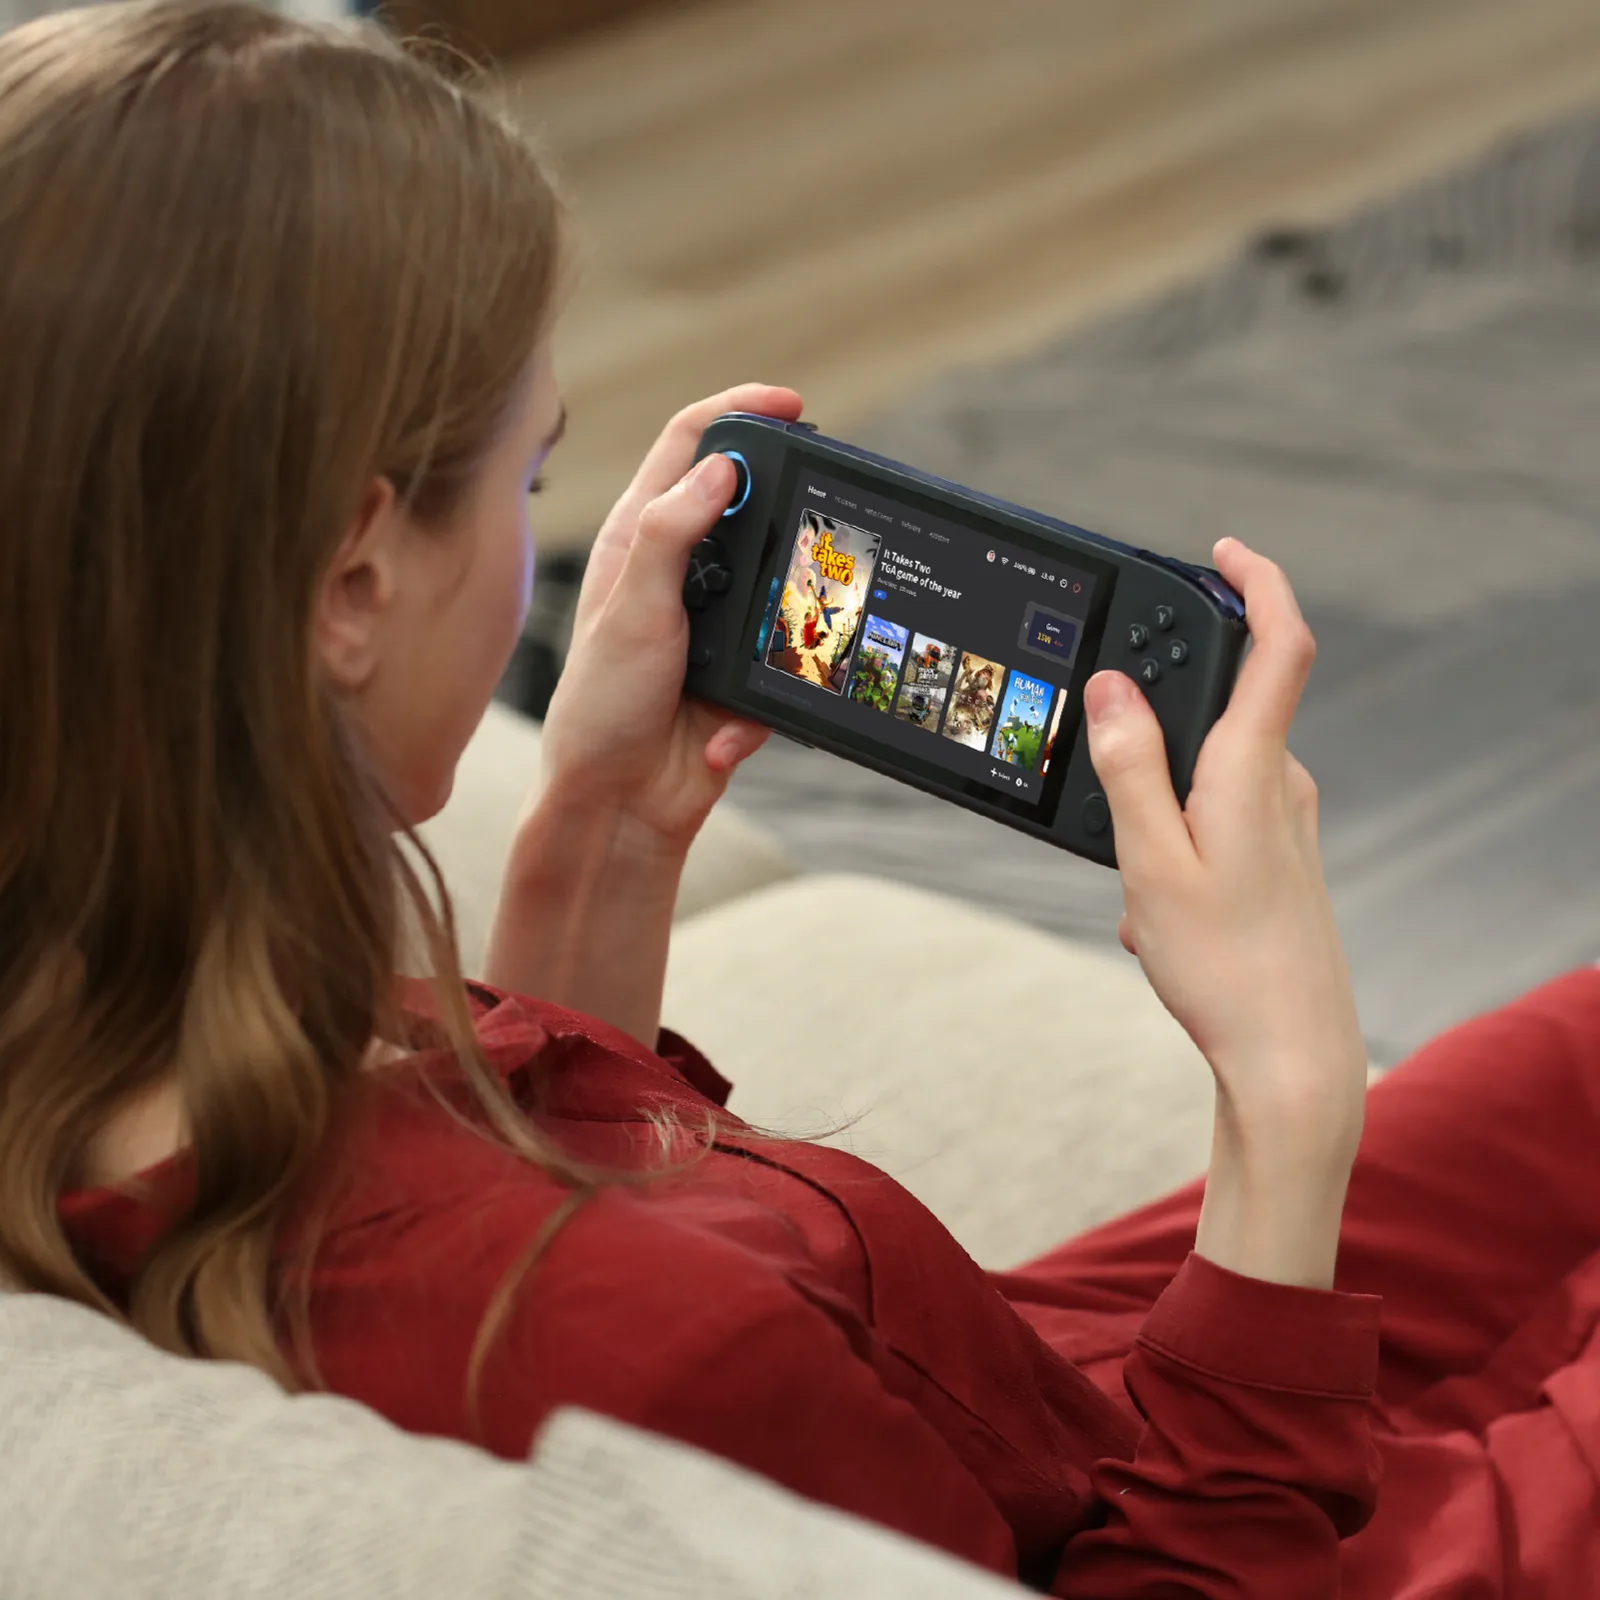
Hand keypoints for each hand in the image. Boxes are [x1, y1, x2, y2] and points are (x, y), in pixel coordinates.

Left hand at [538, 383, 803, 856]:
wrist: (616, 806)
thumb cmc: (602, 707)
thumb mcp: (634, 609)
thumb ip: (672, 532)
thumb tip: (722, 465)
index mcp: (637, 542)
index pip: (689, 447)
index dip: (739, 412)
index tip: (792, 405)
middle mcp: (675, 574)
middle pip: (746, 510)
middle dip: (783, 524)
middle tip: (815, 527)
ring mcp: (710, 625)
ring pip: (776, 593)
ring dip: (774, 634)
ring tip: (743, 671)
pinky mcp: (737, 675)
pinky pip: (779, 671)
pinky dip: (754, 708)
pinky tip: (717, 734)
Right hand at [1083, 539, 1365, 1283]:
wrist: (1293, 1058)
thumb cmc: (1223, 968)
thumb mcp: (1151, 862)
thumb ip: (1129, 765)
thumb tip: (1112, 685)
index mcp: (1253, 771)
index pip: (1279, 645)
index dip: (1257, 582)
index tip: (1221, 551)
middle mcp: (1283, 786)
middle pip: (1220, 712)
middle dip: (1155, 736)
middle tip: (1112, 793)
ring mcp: (1288, 825)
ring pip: (1205, 779)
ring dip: (1155, 816)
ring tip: (1139, 897)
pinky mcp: (1283, 860)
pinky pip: (1214, 824)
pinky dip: (1173, 850)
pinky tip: (1157, 920)